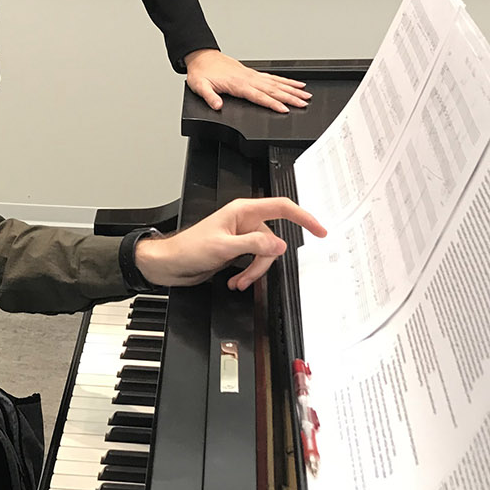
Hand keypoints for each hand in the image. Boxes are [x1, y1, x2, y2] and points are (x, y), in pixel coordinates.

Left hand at [135, 197, 326, 290]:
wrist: (170, 264)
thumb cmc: (188, 248)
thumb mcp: (224, 247)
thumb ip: (254, 245)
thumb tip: (279, 245)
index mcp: (243, 211)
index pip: (282, 208)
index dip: (304, 217)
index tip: (319, 230)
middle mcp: (244, 222)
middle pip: (272, 240)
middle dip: (263, 262)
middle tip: (251, 275)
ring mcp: (240, 237)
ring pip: (263, 255)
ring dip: (253, 272)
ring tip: (239, 282)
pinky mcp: (236, 251)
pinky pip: (253, 263)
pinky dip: (247, 274)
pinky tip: (236, 281)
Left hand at [184, 49, 310, 113]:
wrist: (201, 57)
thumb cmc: (202, 72)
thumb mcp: (200, 86)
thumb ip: (209, 97)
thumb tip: (217, 105)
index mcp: (238, 84)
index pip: (260, 96)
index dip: (273, 104)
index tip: (285, 109)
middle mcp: (248, 79)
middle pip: (274, 90)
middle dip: (291, 97)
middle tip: (304, 103)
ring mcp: (252, 75)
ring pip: (276, 83)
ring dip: (292, 89)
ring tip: (305, 94)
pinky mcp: (252, 73)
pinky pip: (273, 77)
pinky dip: (285, 81)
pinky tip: (294, 84)